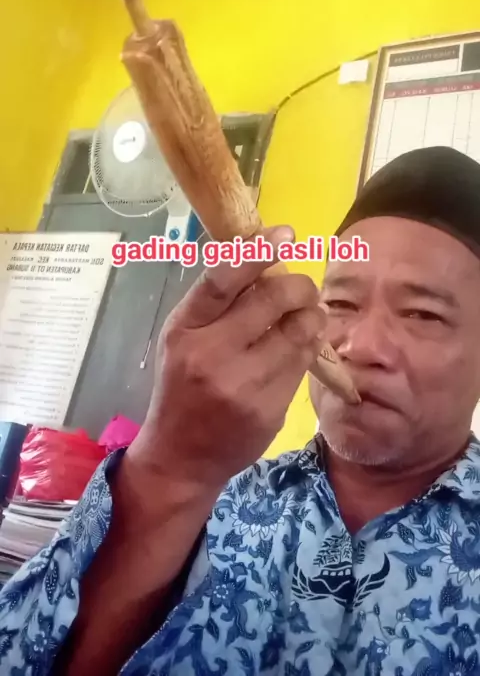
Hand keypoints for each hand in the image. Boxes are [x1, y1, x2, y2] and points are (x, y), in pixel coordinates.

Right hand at [131, 226, 326, 489]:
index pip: (223, 279)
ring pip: (300, 331)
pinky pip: (303, 363)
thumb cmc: (182, 385)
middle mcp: (211, 355)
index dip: (257, 251)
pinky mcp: (270, 410)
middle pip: (273, 300)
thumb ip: (217, 304)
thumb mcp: (183, 338)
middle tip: (301, 288)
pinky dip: (309, 348)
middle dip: (299, 286)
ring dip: (312, 316)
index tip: (284, 233)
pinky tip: (299, 348)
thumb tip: (264, 257)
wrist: (182, 456)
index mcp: (185, 329)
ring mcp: (243, 385)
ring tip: (306, 316)